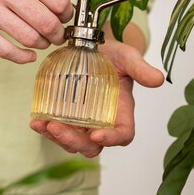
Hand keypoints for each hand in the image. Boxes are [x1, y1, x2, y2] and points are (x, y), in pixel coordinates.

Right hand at [0, 0, 92, 62]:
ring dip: (43, 44)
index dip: (68, 13)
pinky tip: (29, 53)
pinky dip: (23, 57)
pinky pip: (4, 50)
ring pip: (28, 38)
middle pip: (45, 23)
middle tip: (59, 33)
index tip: (65, 15)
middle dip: (59, 33)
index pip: (57, 0)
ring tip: (43, 39)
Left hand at [29, 38, 163, 156]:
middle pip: (92, 146)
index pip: (122, 135)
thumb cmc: (114, 55)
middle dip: (74, 141)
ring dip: (56, 137)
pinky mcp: (66, 116)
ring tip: (41, 125)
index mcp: (122, 114)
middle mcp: (103, 123)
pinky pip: (57, 129)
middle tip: (57, 128)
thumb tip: (158, 79)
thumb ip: (140, 69)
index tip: (97, 135)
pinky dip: (45, 128)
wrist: (94, 47)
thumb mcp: (129, 58)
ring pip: (72, 141)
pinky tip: (35, 122)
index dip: (111, 139)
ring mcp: (83, 122)